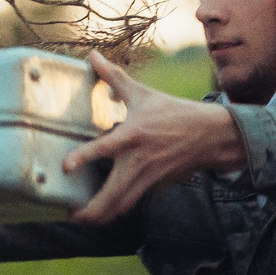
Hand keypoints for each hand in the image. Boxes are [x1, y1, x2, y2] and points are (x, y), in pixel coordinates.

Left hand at [64, 52, 247, 223]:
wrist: (210, 135)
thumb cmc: (174, 112)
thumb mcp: (143, 93)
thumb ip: (114, 77)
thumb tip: (92, 55)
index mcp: (132, 135)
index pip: (103, 148)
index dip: (82, 158)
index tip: (65, 167)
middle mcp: (138, 161)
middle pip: (111, 196)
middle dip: (90, 212)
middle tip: (70, 215)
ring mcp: (147, 177)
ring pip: (121, 206)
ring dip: (101, 217)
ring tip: (82, 219)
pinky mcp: (154, 186)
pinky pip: (131, 202)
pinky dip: (116, 210)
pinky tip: (103, 212)